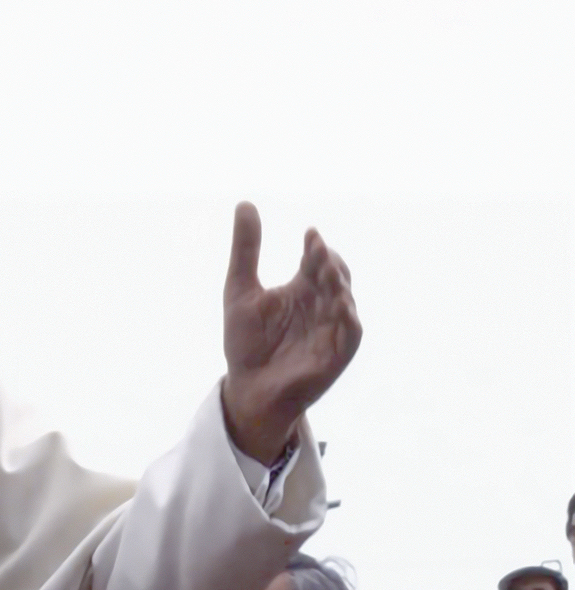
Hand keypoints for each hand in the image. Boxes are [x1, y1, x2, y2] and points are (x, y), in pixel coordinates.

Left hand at [220, 201, 361, 461]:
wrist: (247, 387)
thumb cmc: (246, 342)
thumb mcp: (240, 290)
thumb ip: (246, 249)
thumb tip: (245, 202)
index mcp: (304, 288)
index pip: (316, 260)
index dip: (316, 247)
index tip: (309, 234)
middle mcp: (323, 305)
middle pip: (335, 276)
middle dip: (329, 263)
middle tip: (317, 251)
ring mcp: (332, 329)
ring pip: (345, 301)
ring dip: (339, 286)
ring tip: (326, 272)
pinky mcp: (336, 354)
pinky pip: (350, 334)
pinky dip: (348, 319)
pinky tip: (341, 306)